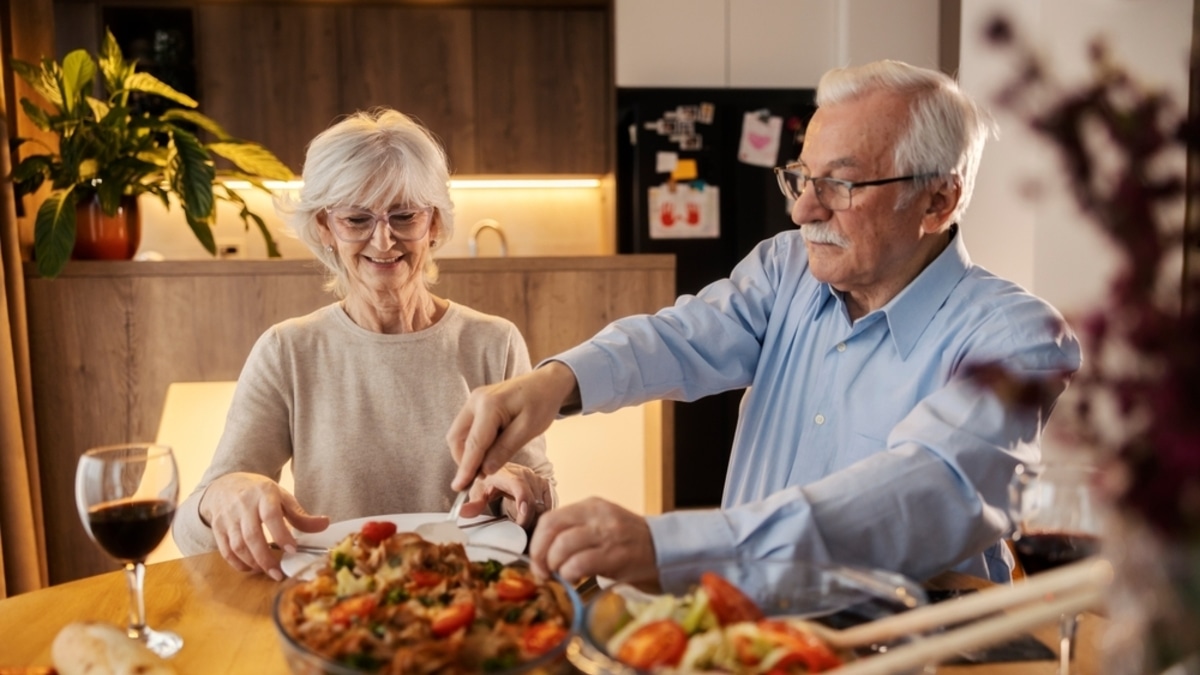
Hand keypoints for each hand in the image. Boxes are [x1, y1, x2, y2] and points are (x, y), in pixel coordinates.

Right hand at [199, 472, 328, 579]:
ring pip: (237, 545)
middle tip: (278, 573)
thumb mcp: (282, 497)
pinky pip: (226, 550)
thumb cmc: (259, 494)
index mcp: (263, 494)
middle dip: (265, 558)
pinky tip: (251, 568)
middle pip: (252, 535)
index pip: (271, 515)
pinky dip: (238, 563)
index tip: (292, 550)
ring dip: (252, 562)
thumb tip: (325, 524)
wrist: (225, 485)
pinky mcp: (218, 528)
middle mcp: (243, 506)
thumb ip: (301, 515)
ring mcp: (228, 518)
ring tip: (267, 570)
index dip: (281, 534)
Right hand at [447, 361, 578, 490]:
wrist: (546, 382)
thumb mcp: (528, 429)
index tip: (459, 487)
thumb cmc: (542, 403)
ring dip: (466, 452)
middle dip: (463, 460)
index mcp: (489, 405)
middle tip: (479, 477)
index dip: (466, 468)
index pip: (474, 443)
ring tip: (484, 466)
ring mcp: (473, 400)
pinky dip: (472, 443)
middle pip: (457, 438)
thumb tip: (485, 470)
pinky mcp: (476, 404)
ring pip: (458, 434)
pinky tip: (486, 452)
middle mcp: (475, 400)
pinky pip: (466, 428)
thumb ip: (505, 449)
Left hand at [459, 463, 553, 528]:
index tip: (521, 522)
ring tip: (522, 528)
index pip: (520, 488)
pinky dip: (541, 518)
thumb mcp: (478, 490)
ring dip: (534, 522)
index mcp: (509, 474)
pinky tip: (531, 522)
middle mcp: (527, 475)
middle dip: (527, 522)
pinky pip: (549, 508)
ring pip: (544, 508)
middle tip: (516, 533)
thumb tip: (462, 513)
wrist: (501, 467)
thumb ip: (473, 503)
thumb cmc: (488, 480)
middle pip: (534, 504)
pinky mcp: (548, 487)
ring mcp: (540, 480)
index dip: (523, 503)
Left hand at [529, 497, 658, 587]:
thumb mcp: (600, 525)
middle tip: (543, 572)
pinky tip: (574, 580)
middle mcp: (596, 516)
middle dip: (540, 555)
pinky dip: (569, 574)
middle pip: (552, 530)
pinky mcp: (615, 554)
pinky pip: (579, 563)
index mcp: (590, 506)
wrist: (664, 549)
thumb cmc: (628, 542)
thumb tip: (544, 552)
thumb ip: (575, 531)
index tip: (537, 560)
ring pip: (562, 546)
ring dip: (554, 566)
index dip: (536, 542)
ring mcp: (606, 533)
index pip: (550, 518)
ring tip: (560, 576)